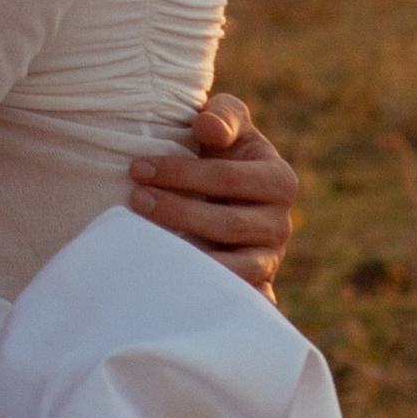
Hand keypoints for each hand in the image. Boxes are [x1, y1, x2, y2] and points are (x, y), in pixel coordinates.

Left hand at [128, 93, 297, 293]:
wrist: (230, 193)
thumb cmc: (224, 152)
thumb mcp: (229, 124)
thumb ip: (223, 115)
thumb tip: (206, 126)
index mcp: (279, 180)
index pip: (227, 177)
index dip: (181, 173)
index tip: (137, 168)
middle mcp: (281, 223)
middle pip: (226, 224)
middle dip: (176, 212)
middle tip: (135, 200)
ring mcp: (269, 259)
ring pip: (233, 268)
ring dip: (187, 257)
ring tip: (145, 243)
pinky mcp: (256, 285)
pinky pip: (244, 300)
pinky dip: (224, 302)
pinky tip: (191, 301)